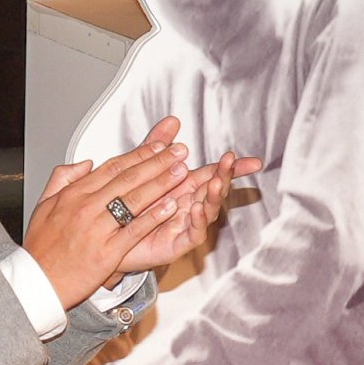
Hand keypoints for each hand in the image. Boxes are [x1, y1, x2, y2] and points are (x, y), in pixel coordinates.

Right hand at [27, 120, 217, 309]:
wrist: (36, 283)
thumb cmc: (41, 249)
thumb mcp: (43, 205)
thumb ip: (62, 178)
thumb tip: (85, 163)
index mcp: (74, 194)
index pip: (113, 167)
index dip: (139, 154)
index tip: (158, 146)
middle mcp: (86, 207)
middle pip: (128, 178)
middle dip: (157, 162)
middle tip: (178, 152)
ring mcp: (97, 229)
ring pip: (134, 200)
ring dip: (161, 183)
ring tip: (181, 172)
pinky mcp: (107, 252)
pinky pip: (135, 230)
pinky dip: (153, 217)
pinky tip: (170, 206)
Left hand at [118, 152, 257, 279]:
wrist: (111, 238)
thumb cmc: (130, 207)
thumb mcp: (143, 169)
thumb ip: (158, 146)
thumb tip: (172, 121)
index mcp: (184, 186)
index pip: (213, 173)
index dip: (233, 168)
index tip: (252, 162)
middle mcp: (189, 205)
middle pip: (214, 189)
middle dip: (224, 176)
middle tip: (229, 162)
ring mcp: (185, 225)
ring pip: (208, 211)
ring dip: (214, 197)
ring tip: (216, 183)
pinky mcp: (176, 244)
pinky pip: (192, 234)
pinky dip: (197, 222)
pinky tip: (196, 209)